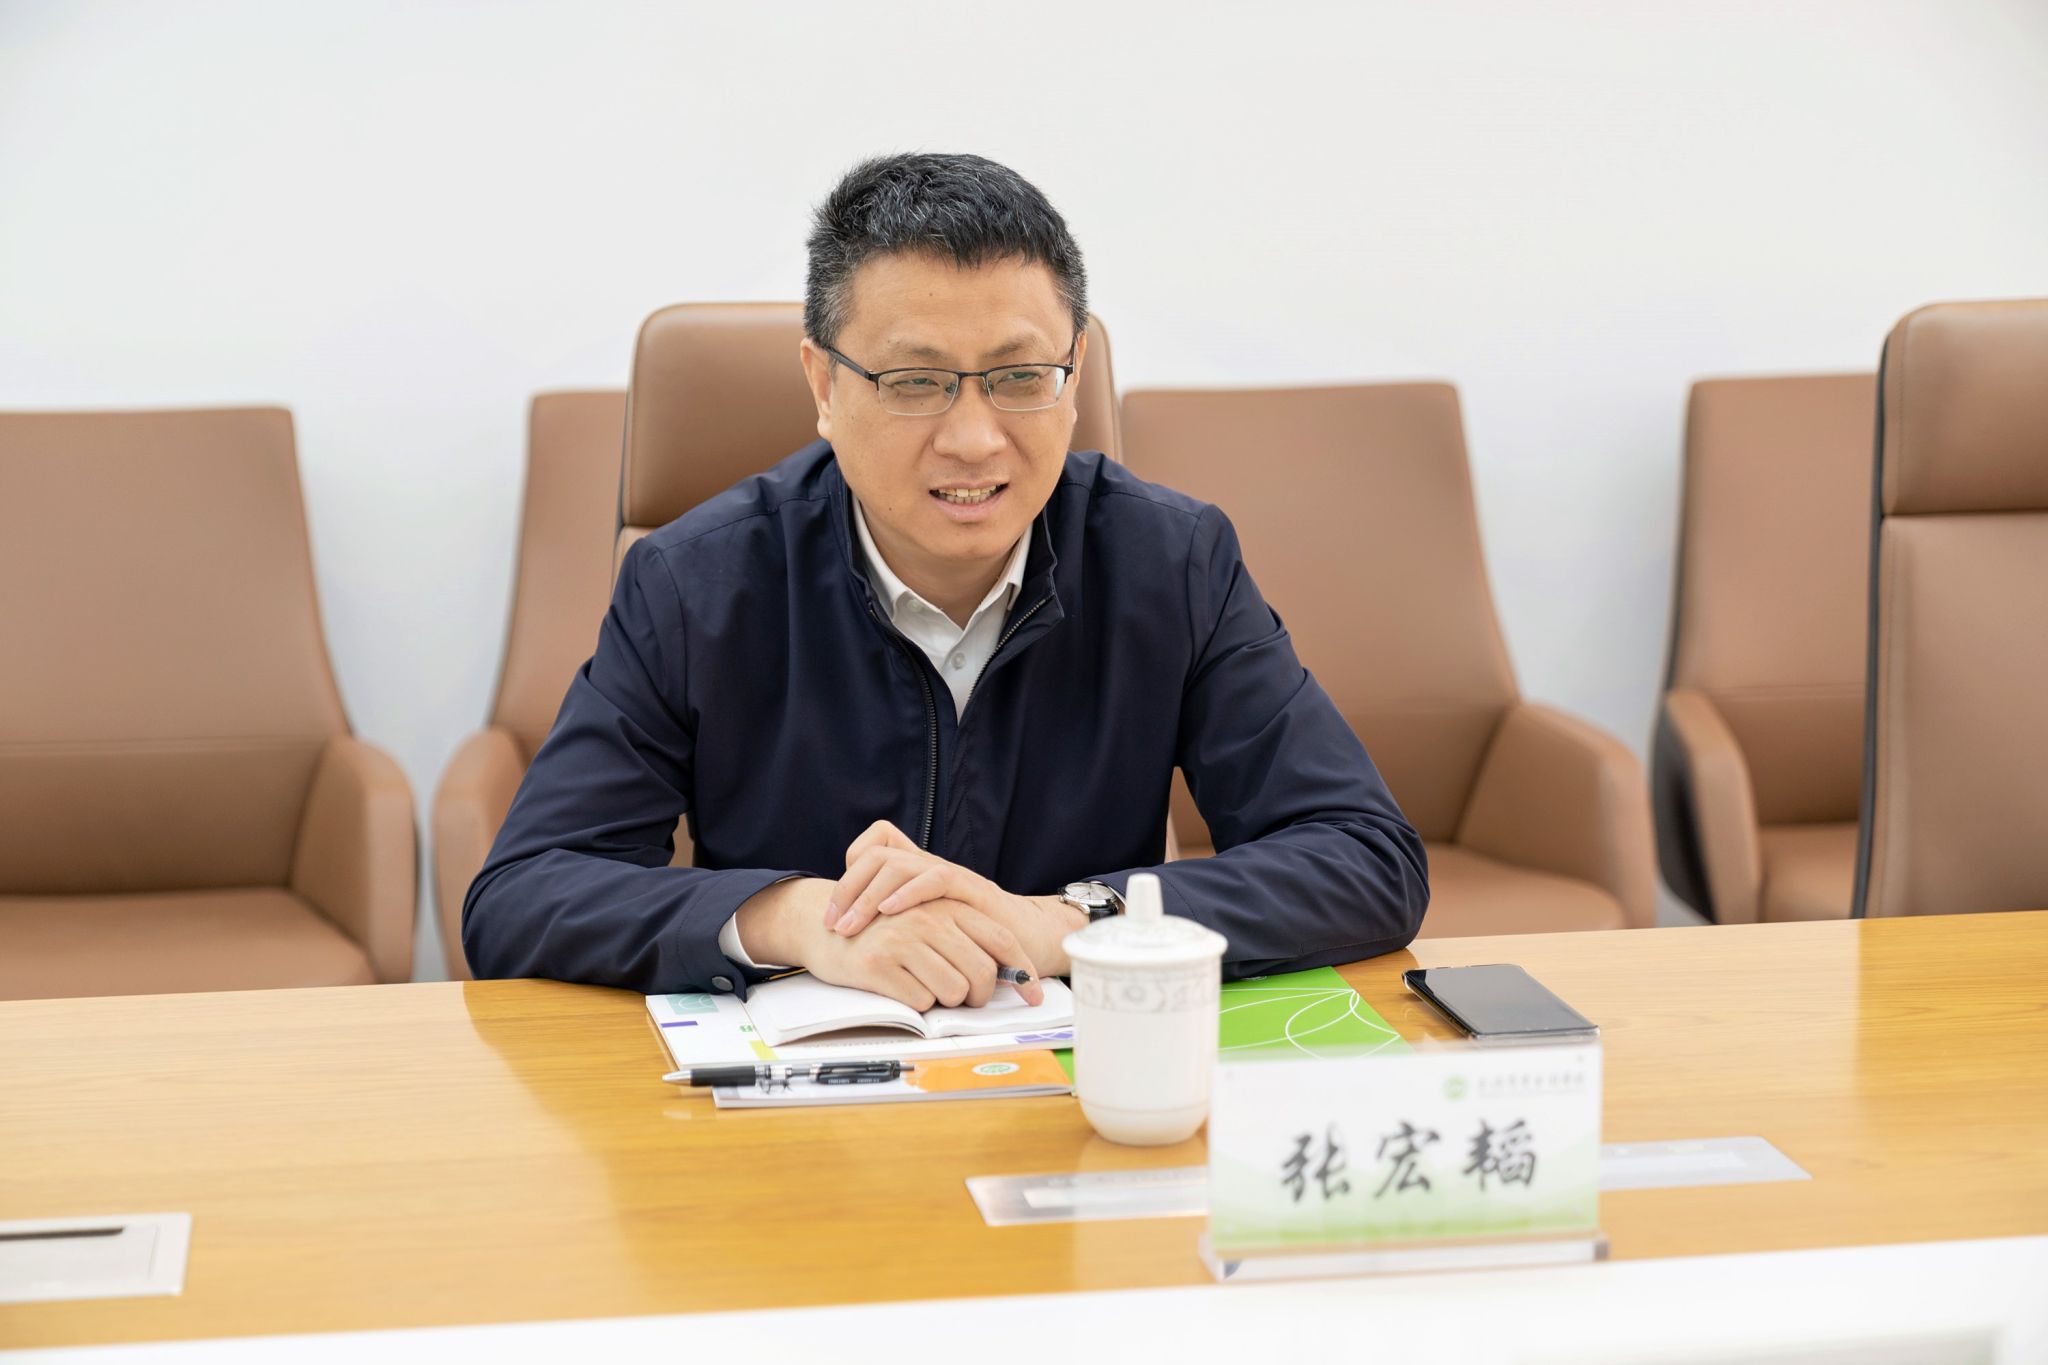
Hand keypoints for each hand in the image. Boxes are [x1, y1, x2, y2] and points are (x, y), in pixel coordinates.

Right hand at [733, 877, 1044, 1009]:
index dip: (1023, 973)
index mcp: (946, 906)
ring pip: (953, 992)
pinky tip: (899, 988)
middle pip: (981, 974)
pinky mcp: (879, 965)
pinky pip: (919, 1002)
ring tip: (924, 988)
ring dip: (944, 1002)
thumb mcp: (926, 920)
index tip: (1035, 998)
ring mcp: (903, 941)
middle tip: (966, 1001)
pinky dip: (915, 1005)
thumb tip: (1006, 975)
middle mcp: (928, 919)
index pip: (1001, 941)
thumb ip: (962, 937)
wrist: (823, 926)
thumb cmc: (883, 930)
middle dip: (978, 997)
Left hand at [824, 821, 1083, 979]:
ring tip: (851, 924)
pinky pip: (937, 878)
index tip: (830, 918)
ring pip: (899, 864)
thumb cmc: (979, 946)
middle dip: (848, 889)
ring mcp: (952, 876)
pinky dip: (909, 892)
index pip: (873, 852)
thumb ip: (902, 933)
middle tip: (833, 924)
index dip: (847, 879)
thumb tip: (856, 950)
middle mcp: (931, 869)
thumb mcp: (931, 937)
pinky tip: (890, 911)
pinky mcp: (974, 890)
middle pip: (877, 854)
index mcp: (917, 876)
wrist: (1033, 942)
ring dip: (869, 894)